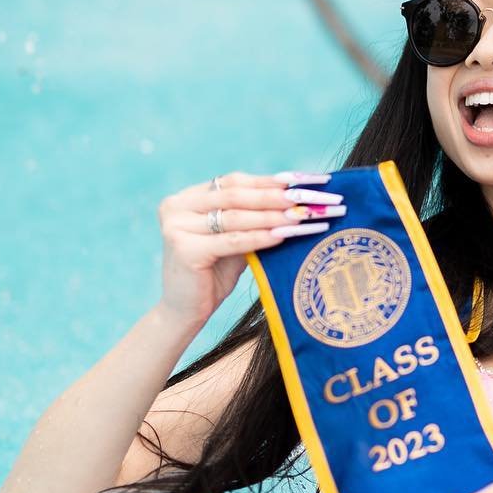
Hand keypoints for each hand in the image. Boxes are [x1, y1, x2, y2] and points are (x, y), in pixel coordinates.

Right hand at [155, 170, 344, 331]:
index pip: (237, 181)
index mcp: (188, 197)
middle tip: (315, 198)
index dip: (274, 180)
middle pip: (238, 195)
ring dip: (276, 215)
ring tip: (307, 216)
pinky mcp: (184, 250)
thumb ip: (254, 216)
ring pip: (236, 216)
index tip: (310, 181)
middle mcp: (177, 206)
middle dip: (280, 196)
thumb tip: (300, 196)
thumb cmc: (214, 273)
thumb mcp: (234, 238)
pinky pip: (232, 240)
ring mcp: (177, 226)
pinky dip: (261, 237)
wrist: (185, 311)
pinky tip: (285, 235)